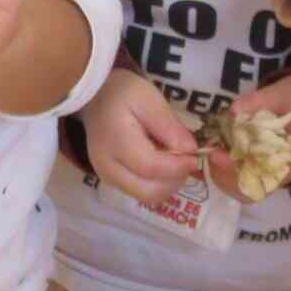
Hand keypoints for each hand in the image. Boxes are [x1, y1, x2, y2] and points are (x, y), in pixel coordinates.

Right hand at [78, 69, 201, 205]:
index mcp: (116, 142)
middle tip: (183, 158)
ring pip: (147, 196)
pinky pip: (142, 193)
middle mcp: (109, 167)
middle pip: (150, 192)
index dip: (178, 166)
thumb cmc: (123, 93)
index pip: (152, 168)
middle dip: (174, 179)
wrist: (95, 99)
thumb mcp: (149, 99)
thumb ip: (168, 125)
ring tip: (171, 158)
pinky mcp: (112, 182)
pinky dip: (157, 183)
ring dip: (167, 183)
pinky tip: (159, 162)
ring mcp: (108, 178)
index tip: (195, 156)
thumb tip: (190, 150)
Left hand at [209, 75, 290, 199]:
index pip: (266, 171)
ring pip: (247, 192)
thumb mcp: (286, 93)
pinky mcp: (267, 177)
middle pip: (254, 189)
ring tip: (212, 154)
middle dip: (226, 175)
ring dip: (224, 177)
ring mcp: (277, 178)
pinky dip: (227, 176)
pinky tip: (218, 157)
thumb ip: (262, 99)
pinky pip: (245, 187)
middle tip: (210, 153)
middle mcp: (288, 174)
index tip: (218, 154)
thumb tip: (233, 110)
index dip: (240, 167)